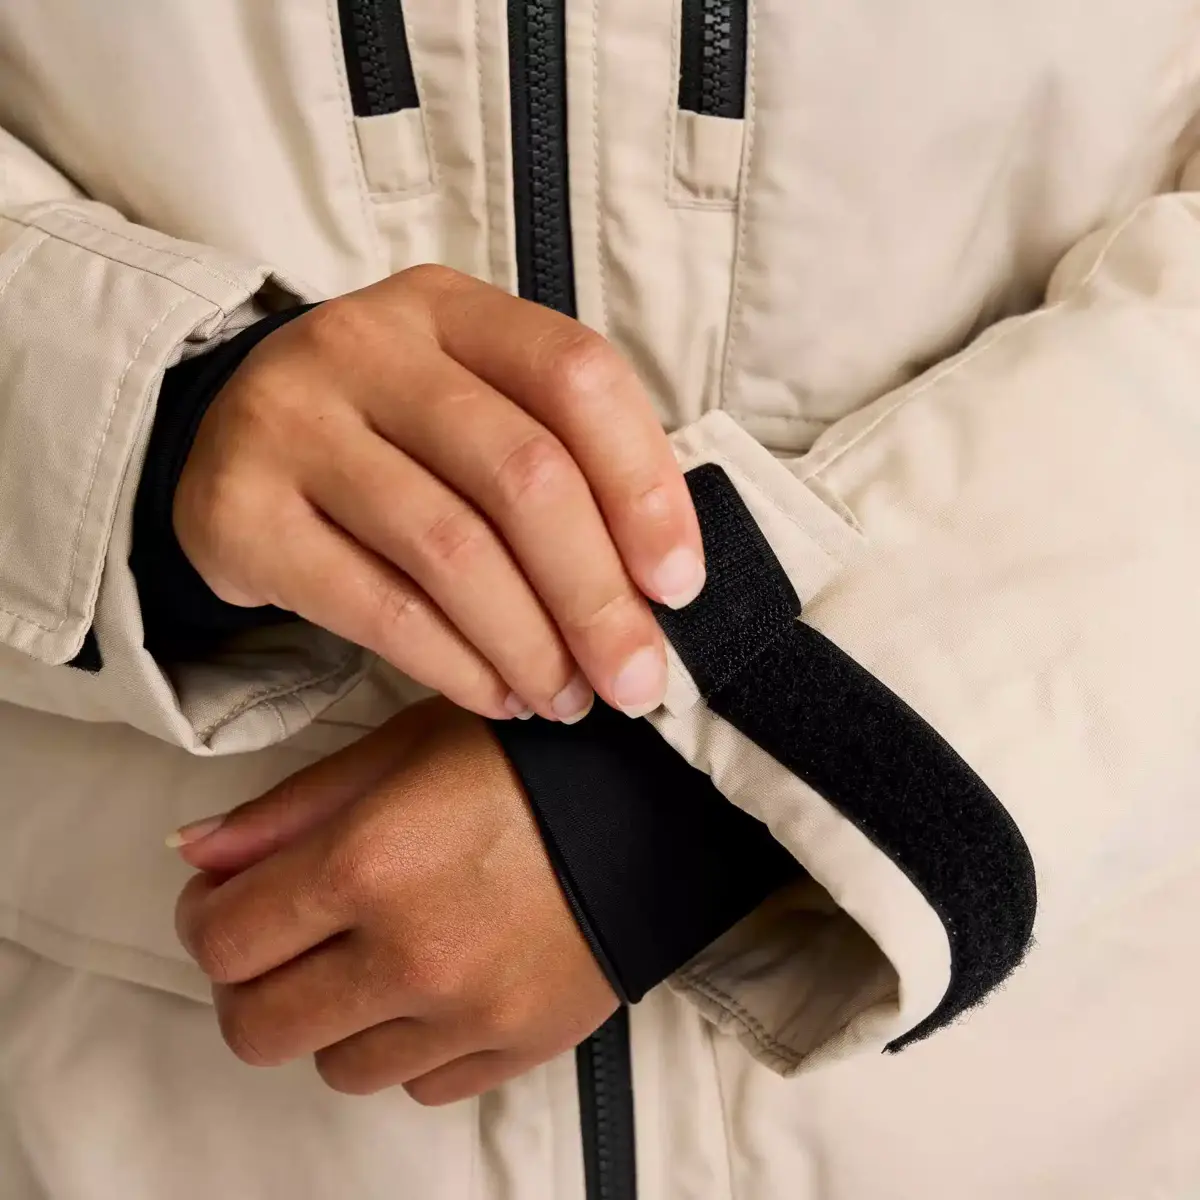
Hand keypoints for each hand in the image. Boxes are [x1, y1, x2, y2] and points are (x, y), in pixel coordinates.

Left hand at [173, 698, 618, 1104]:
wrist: (660, 799)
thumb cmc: (529, 757)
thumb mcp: (405, 747)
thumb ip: (292, 806)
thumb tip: (196, 852)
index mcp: (370, 862)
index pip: (225, 939)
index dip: (207, 918)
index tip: (226, 900)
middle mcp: (410, 955)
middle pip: (260, 1025)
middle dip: (249, 982)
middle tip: (282, 938)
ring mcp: (468, 1014)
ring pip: (335, 1065)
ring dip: (332, 1017)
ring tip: (369, 958)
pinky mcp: (519, 1048)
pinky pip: (419, 1084)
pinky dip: (408, 1043)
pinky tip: (434, 984)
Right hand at [175, 266, 703, 722]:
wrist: (227, 441)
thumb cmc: (390, 435)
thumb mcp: (471, 403)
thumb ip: (562, 460)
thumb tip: (657, 585)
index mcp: (448, 307)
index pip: (576, 377)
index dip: (645, 487)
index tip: (679, 585)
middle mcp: (365, 347)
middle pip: (522, 474)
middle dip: (597, 595)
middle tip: (635, 680)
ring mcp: (293, 424)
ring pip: (451, 550)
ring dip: (530, 645)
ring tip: (567, 699)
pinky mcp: (241, 514)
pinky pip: (376, 607)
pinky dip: (456, 666)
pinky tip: (499, 696)